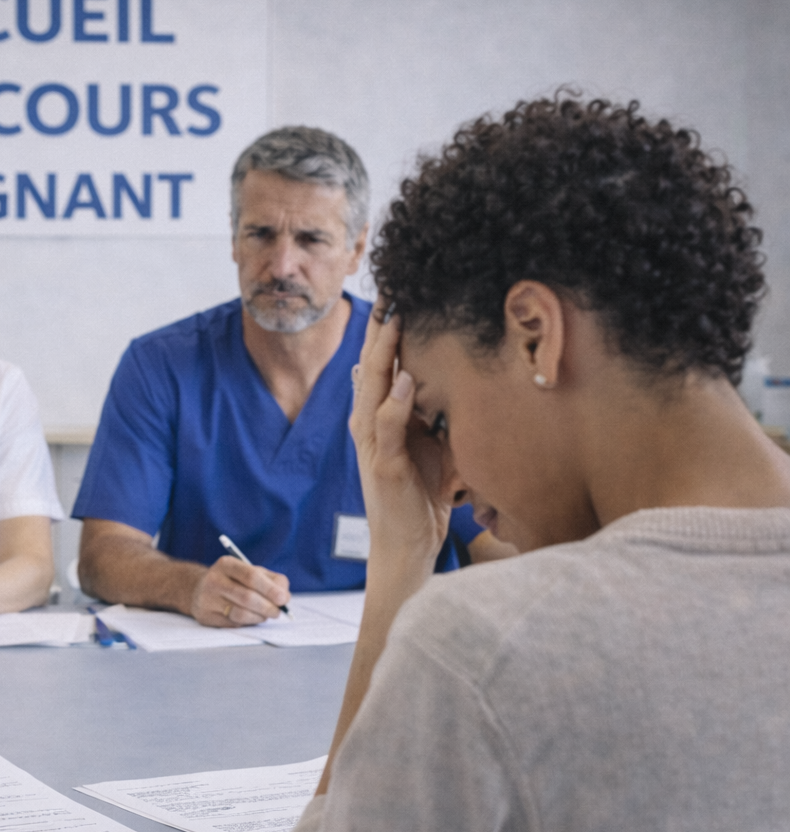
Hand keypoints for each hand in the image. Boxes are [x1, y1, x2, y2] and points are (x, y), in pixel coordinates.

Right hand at [189, 556, 289, 626]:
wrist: (200, 590)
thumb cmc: (235, 581)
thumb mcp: (251, 572)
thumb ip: (273, 581)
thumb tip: (285, 598)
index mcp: (226, 564)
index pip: (251, 576)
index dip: (270, 589)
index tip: (283, 599)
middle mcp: (214, 580)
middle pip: (247, 597)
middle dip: (267, 607)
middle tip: (278, 612)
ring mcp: (207, 599)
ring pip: (240, 613)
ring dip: (259, 617)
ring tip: (264, 615)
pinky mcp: (205, 616)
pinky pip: (233, 624)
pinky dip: (247, 623)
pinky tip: (249, 618)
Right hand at [348, 311, 454, 575]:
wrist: (408, 544)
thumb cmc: (422, 494)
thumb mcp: (436, 443)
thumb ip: (439, 411)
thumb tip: (463, 376)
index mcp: (379, 414)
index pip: (381, 360)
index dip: (389, 326)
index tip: (403, 290)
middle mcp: (368, 422)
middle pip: (372, 364)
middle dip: (383, 326)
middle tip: (394, 287)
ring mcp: (372, 443)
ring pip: (373, 386)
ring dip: (385, 352)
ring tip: (395, 318)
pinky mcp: (383, 465)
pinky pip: (385, 426)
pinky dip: (394, 402)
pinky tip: (404, 378)